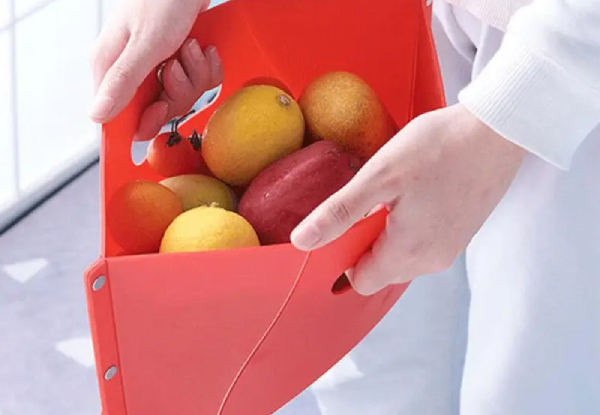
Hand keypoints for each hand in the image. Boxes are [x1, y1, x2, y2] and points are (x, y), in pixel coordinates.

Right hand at [89, 0, 222, 140]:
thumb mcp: (144, 45)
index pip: (118, 115)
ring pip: (182, 95)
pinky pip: (198, 80)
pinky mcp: (178, 59)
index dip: (144, 122)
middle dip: (178, 90)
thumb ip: (122, 82)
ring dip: (195, 73)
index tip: (160, 115)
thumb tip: (97, 115)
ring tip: (190, 46)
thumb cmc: (164, 0)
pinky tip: (202, 47)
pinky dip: (206, 65)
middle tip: (177, 65)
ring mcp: (158, 64)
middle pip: (158, 108)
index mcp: (111, 66)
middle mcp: (133, 69)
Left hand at [291, 104, 526, 294]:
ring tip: (391, 194)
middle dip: (363, 243)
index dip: (341, 259)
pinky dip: (408, 227)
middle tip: (367, 202)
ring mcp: (449, 248)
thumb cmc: (439, 148)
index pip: (360, 281)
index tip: (341, 225)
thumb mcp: (379, 176)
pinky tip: (412, 193)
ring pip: (401, 257)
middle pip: (380, 271)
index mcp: (408, 253)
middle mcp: (431, 260)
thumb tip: (302, 242)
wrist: (498, 130)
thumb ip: (340, 213)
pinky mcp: (460, 233)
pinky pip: (422, 243)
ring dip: (386, 233)